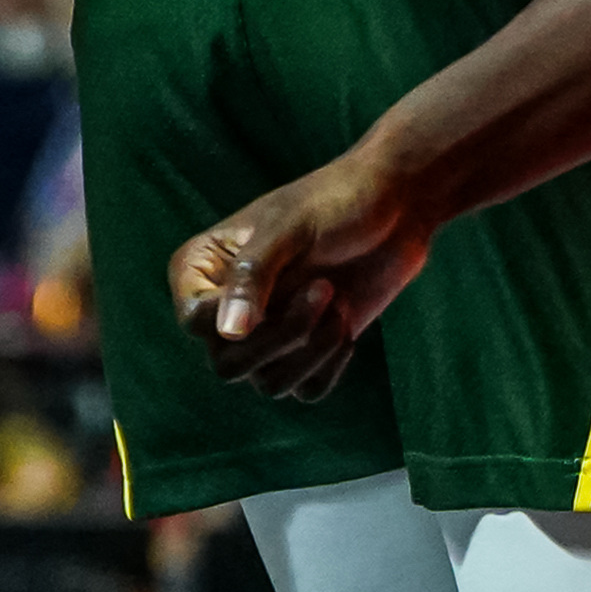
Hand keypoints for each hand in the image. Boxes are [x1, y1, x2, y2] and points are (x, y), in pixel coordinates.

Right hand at [169, 153, 429, 403]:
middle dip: (282, 335)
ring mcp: (265, 334)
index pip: (195, 322)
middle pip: (228, 364)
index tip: (286, 283)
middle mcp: (225, 308)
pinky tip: (347, 321)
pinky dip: (330, 362)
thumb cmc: (335, 202)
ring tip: (337, 298)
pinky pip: (306, 389)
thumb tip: (228, 334)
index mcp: (202, 269)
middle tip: (323, 288)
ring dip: (312, 348)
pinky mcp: (305, 352)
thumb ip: (252, 275)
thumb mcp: (289, 227)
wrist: (396, 206)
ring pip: (269, 382)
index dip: (236, 317)